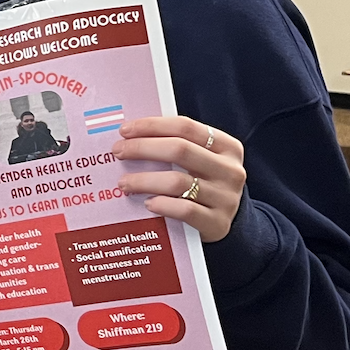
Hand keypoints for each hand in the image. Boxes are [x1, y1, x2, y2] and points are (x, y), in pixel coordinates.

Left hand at [112, 117, 244, 242]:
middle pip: (180, 150)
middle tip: (118, 151)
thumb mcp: (199, 162)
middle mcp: (230, 170)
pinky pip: (184, 210)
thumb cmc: (203, 184)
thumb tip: (131, 136)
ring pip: (177, 182)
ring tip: (124, 183)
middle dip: (142, 148)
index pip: (186, 127)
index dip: (152, 126)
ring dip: (143, 180)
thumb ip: (176, 147)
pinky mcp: (218, 223)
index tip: (125, 130)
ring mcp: (226, 198)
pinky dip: (162, 204)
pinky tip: (147, 203)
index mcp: (227, 147)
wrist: (224, 222)